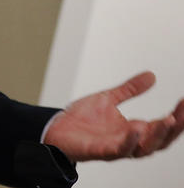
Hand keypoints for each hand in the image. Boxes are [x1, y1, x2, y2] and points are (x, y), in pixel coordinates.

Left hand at [44, 71, 183, 161]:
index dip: (177, 115)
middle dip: (175, 127)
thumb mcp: (108, 98)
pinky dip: (129, 141)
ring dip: (158, 135)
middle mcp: (129, 141)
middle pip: (161, 139)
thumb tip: (151, 75)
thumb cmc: (81, 119)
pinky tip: (136, 129)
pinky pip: (119, 150)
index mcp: (134, 129)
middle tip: (182, 112)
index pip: (163, 125)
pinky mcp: (100, 151)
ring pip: (145, 148)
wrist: (55, 128)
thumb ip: (130, 89)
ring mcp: (116, 147)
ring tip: (168, 119)